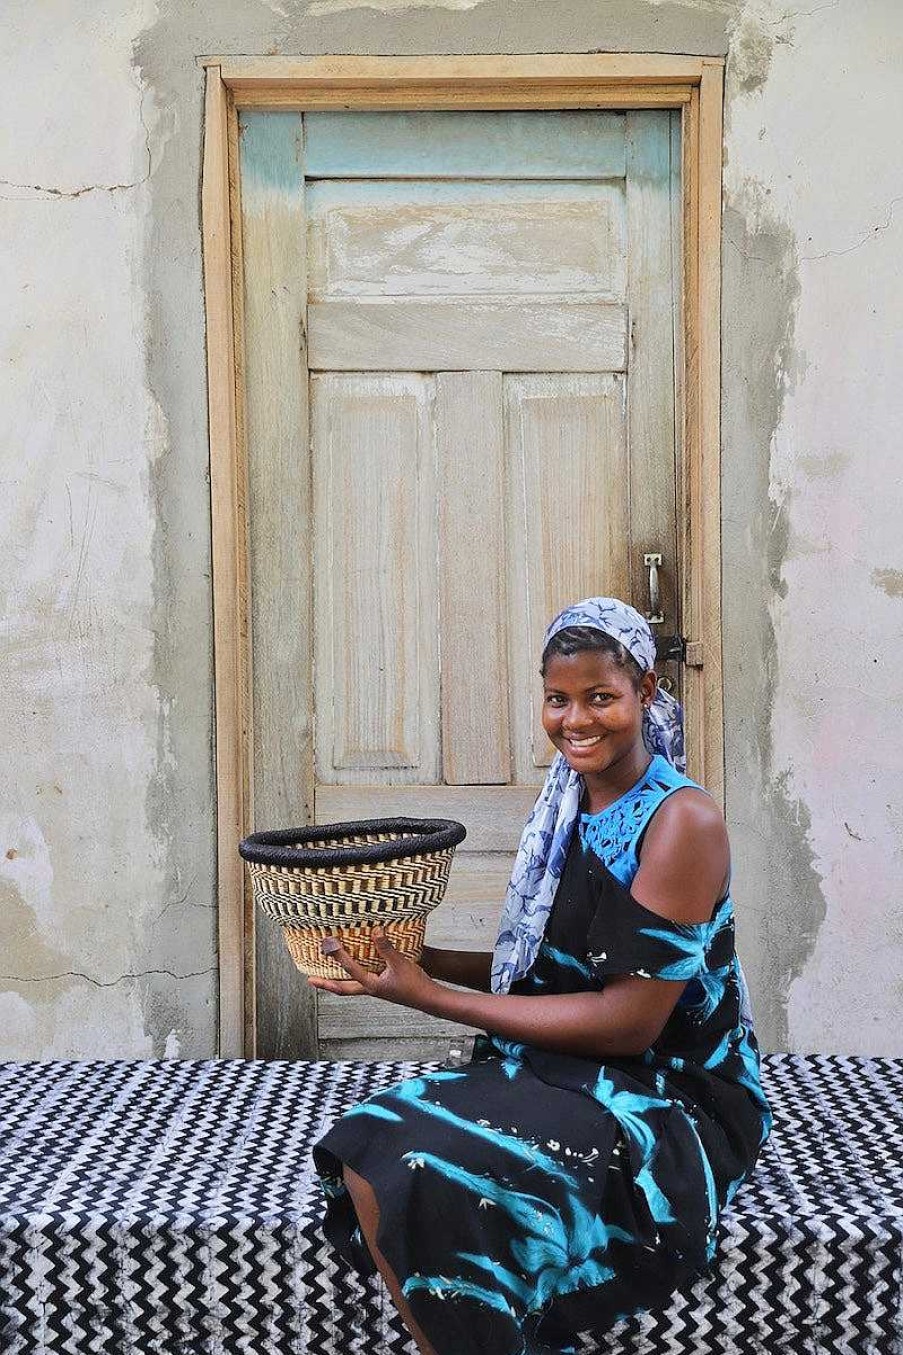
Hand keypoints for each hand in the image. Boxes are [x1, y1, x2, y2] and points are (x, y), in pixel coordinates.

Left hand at [307, 928, 438, 1011]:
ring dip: (337, 981)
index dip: (338, 956)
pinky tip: (357, 968)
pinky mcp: (383, 987)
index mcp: (372, 985)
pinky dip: (354, 977)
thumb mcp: (400, 963)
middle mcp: (370, 989)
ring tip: (327, 975)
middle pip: (342, 988)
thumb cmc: (414, 984)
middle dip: (326, 984)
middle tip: (311, 980)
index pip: (350, 969)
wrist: (429, 999)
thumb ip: (386, 947)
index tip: (329, 945)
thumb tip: (375, 931)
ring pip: (351, 986)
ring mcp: (376, 989)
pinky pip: (362, 981)